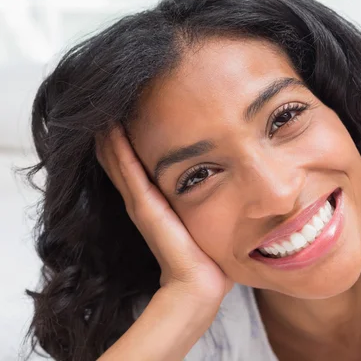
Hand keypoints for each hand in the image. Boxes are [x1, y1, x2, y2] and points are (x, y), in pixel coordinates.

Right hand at [95, 125, 232, 307]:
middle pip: (121, 161)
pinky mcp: (145, 208)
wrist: (200, 284)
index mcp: (156, 202)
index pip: (135, 166)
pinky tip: (110, 130)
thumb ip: (207, 201)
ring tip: (100, 112)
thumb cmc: (206, 256)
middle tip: (102, 108)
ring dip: (110, 138)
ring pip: (119, 162)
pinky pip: (129, 172)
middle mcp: (143, 201)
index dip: (127, 142)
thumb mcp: (205, 218)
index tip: (125, 114)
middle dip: (113, 135)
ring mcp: (140, 203)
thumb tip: (228, 184)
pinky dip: (118, 151)